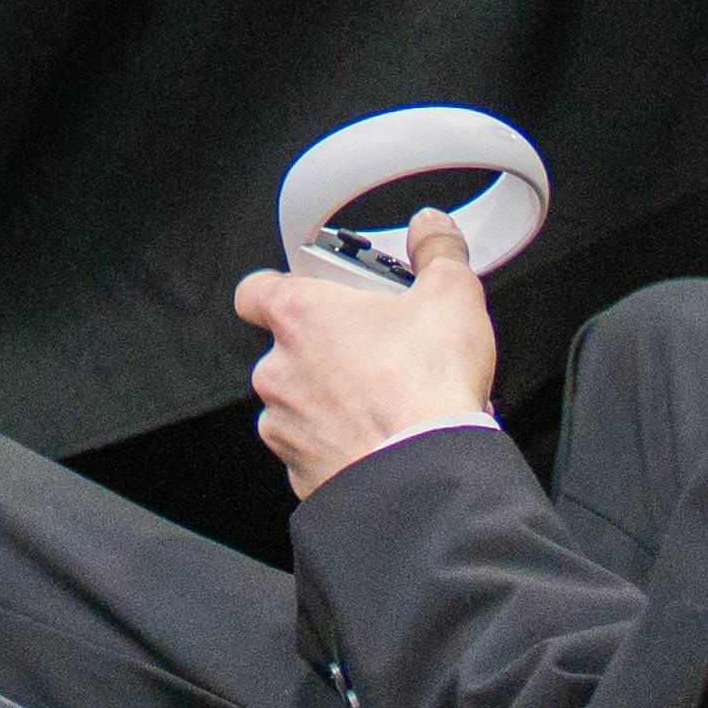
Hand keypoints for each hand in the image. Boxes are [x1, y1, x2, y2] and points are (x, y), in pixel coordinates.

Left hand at [232, 210, 499, 499]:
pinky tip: (379, 440)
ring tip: (384, 401)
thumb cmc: (426, 392)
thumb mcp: (452, 296)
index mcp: (299, 316)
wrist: (427, 478)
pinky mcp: (299, 472)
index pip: (255, 289)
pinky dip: (337, 445)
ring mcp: (284, 426)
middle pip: (286, 349)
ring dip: (330, 401)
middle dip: (325, 351)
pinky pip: (311, 450)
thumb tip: (432, 229)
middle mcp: (277, 370)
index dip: (282, 288)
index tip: (315, 294)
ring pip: (298, 402)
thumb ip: (436, 251)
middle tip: (375, 353)